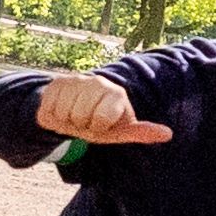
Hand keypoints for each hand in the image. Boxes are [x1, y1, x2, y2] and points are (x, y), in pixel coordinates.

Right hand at [34, 70, 170, 145]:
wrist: (77, 107)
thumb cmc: (104, 122)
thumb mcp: (121, 130)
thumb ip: (141, 132)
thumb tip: (168, 134)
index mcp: (116, 93)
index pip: (100, 120)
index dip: (98, 128)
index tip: (102, 124)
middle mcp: (96, 82)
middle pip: (80, 118)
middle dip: (81, 126)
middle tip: (86, 121)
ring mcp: (75, 81)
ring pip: (63, 115)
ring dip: (66, 122)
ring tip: (74, 117)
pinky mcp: (56, 83)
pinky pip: (47, 111)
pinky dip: (52, 118)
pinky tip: (61, 111)